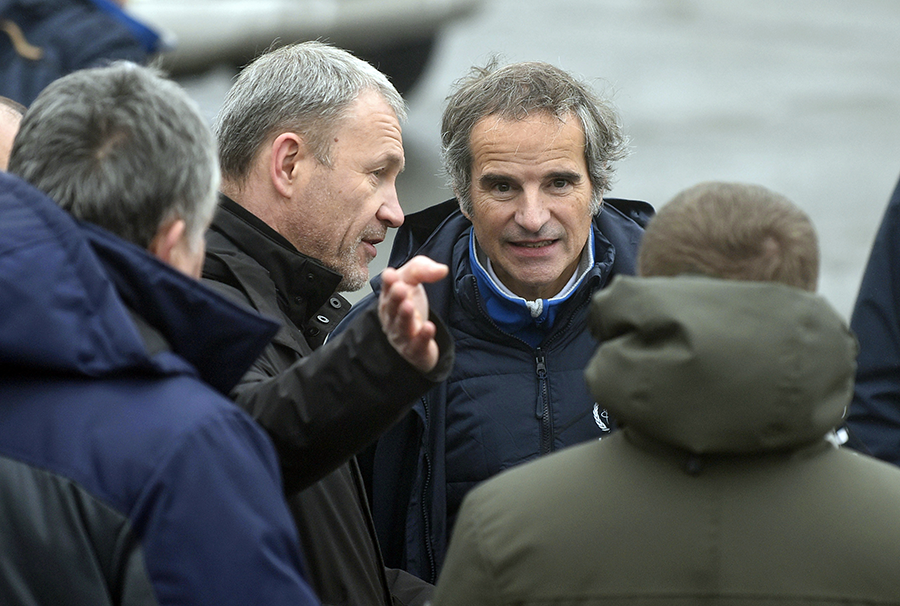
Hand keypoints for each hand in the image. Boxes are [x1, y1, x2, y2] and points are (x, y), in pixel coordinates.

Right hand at [378, 255, 447, 372]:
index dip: (388, 283)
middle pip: (391, 308)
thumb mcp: (413, 279)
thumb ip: (422, 270)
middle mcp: (391, 317)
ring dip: (404, 317)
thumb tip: (443, 270)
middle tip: (400, 288)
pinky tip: (429, 328)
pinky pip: (417, 344)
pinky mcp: (414, 349)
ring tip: (408, 306)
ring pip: (401, 327)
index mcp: (389, 298)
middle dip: (395, 298)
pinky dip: (422, 337)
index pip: (387, 289)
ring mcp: (401, 335)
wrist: (417, 334)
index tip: (391, 274)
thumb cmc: (411, 302)